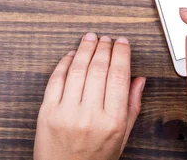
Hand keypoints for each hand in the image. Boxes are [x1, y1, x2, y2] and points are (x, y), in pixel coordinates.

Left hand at [34, 33, 145, 159]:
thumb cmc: (94, 159)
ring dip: (84, 49)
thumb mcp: (121, 138)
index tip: (122, 43)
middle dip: (104, 48)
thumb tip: (138, 79)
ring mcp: (66, 113)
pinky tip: (71, 55)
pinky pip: (56, 80)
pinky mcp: (47, 112)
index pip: (118, 76)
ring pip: (77, 70)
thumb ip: (131, 107)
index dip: (121, 54)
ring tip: (90, 39)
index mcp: (112, 122)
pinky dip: (64, 63)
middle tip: (106, 38)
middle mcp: (89, 116)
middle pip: (98, 69)